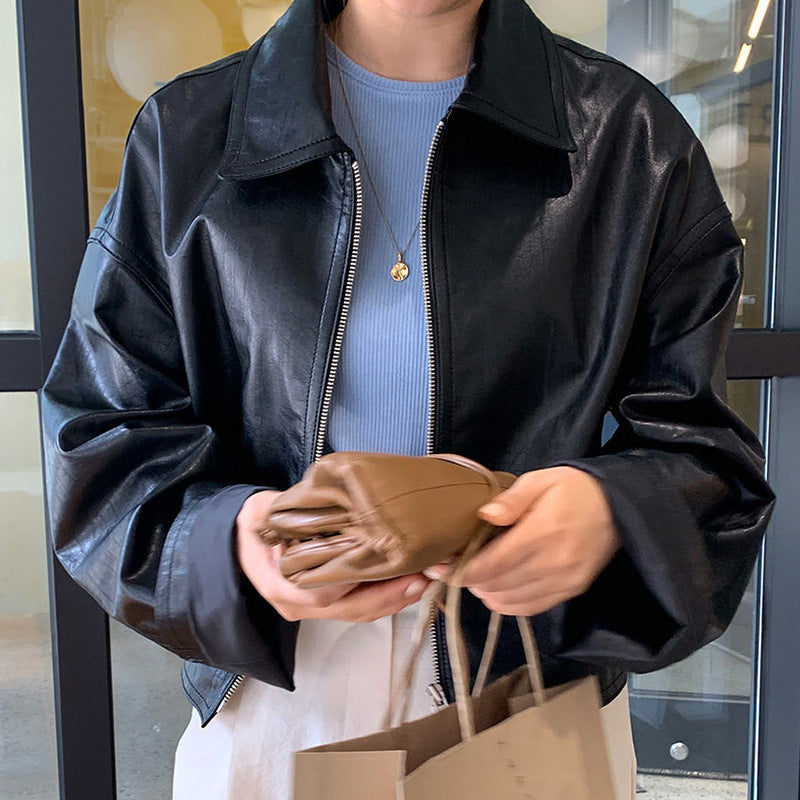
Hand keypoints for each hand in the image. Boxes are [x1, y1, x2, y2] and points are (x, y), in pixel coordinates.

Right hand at [235, 490, 429, 621]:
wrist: (239, 541)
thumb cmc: (256, 523)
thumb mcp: (266, 510)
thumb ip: (293, 510)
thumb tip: (325, 501)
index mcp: (281, 583)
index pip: (326, 592)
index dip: (362, 582)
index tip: (392, 563)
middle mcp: (297, 604)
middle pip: (351, 609)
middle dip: (391, 595)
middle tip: (422, 576)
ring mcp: (311, 610)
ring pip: (359, 613)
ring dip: (394, 599)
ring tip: (423, 580)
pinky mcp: (325, 607)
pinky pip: (358, 608)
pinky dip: (385, 598)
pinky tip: (407, 583)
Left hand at [424, 467, 620, 615]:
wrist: (620, 507)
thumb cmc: (574, 488)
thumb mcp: (541, 480)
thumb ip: (512, 500)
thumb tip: (484, 516)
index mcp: (543, 532)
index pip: (493, 564)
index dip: (462, 570)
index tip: (441, 564)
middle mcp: (554, 563)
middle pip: (496, 586)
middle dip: (468, 580)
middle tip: (452, 567)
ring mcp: (564, 582)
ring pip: (510, 602)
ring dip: (486, 592)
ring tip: (476, 575)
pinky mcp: (571, 592)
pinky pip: (530, 609)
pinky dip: (507, 603)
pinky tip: (498, 588)